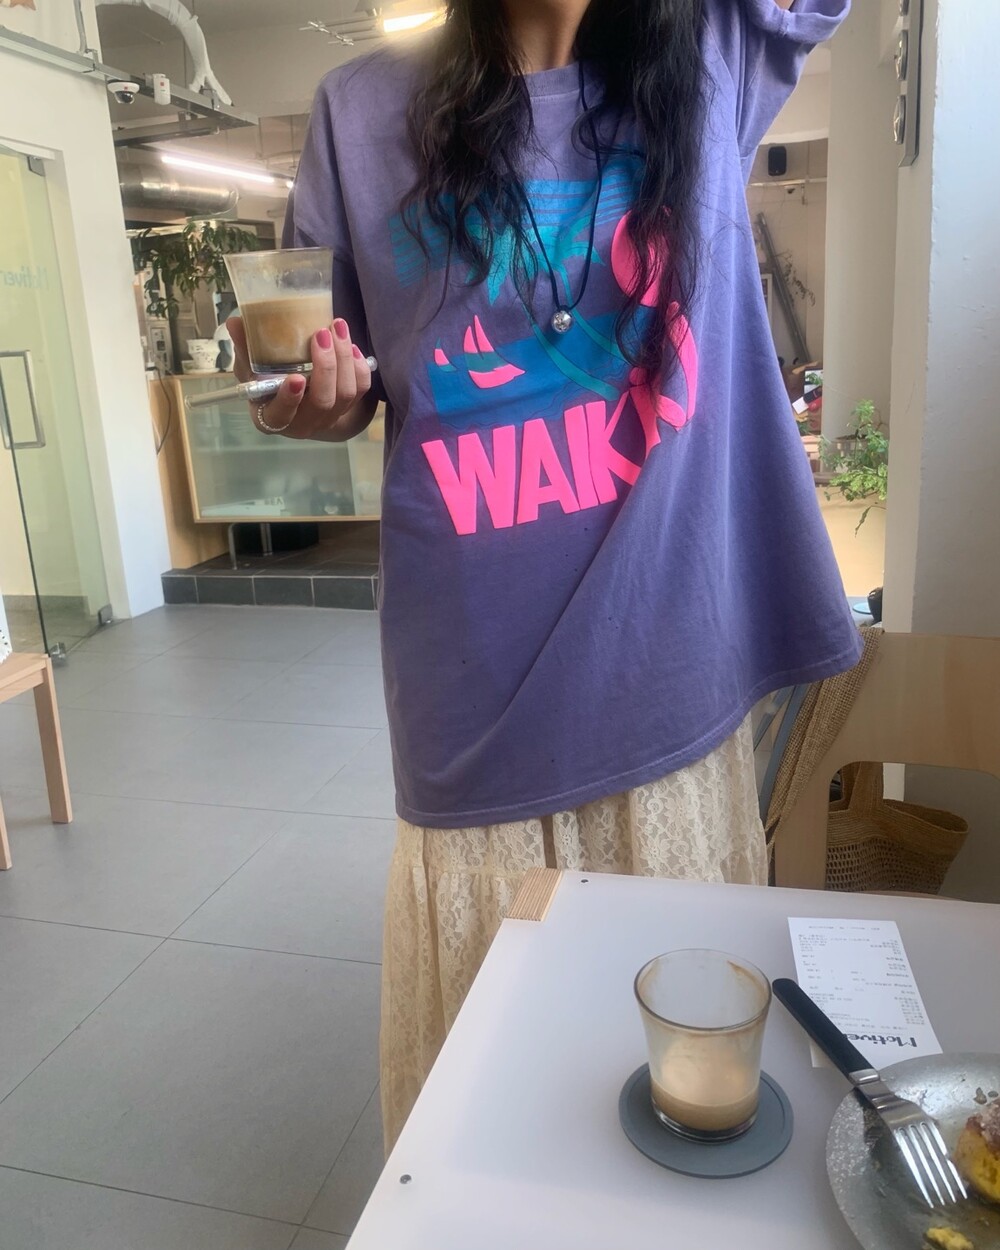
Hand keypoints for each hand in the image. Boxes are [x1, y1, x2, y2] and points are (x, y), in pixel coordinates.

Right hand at [228, 315, 373, 440]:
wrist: (294, 398)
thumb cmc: (266, 383)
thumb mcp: (250, 369)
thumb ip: (245, 349)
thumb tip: (235, 322)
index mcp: (273, 418)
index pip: (281, 414)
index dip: (289, 398)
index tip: (296, 377)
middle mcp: (303, 423)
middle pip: (322, 402)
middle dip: (326, 367)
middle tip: (321, 334)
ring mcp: (328, 418)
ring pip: (346, 394)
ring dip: (344, 359)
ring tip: (337, 328)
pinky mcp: (348, 408)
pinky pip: (360, 390)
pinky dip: (359, 366)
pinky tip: (350, 344)